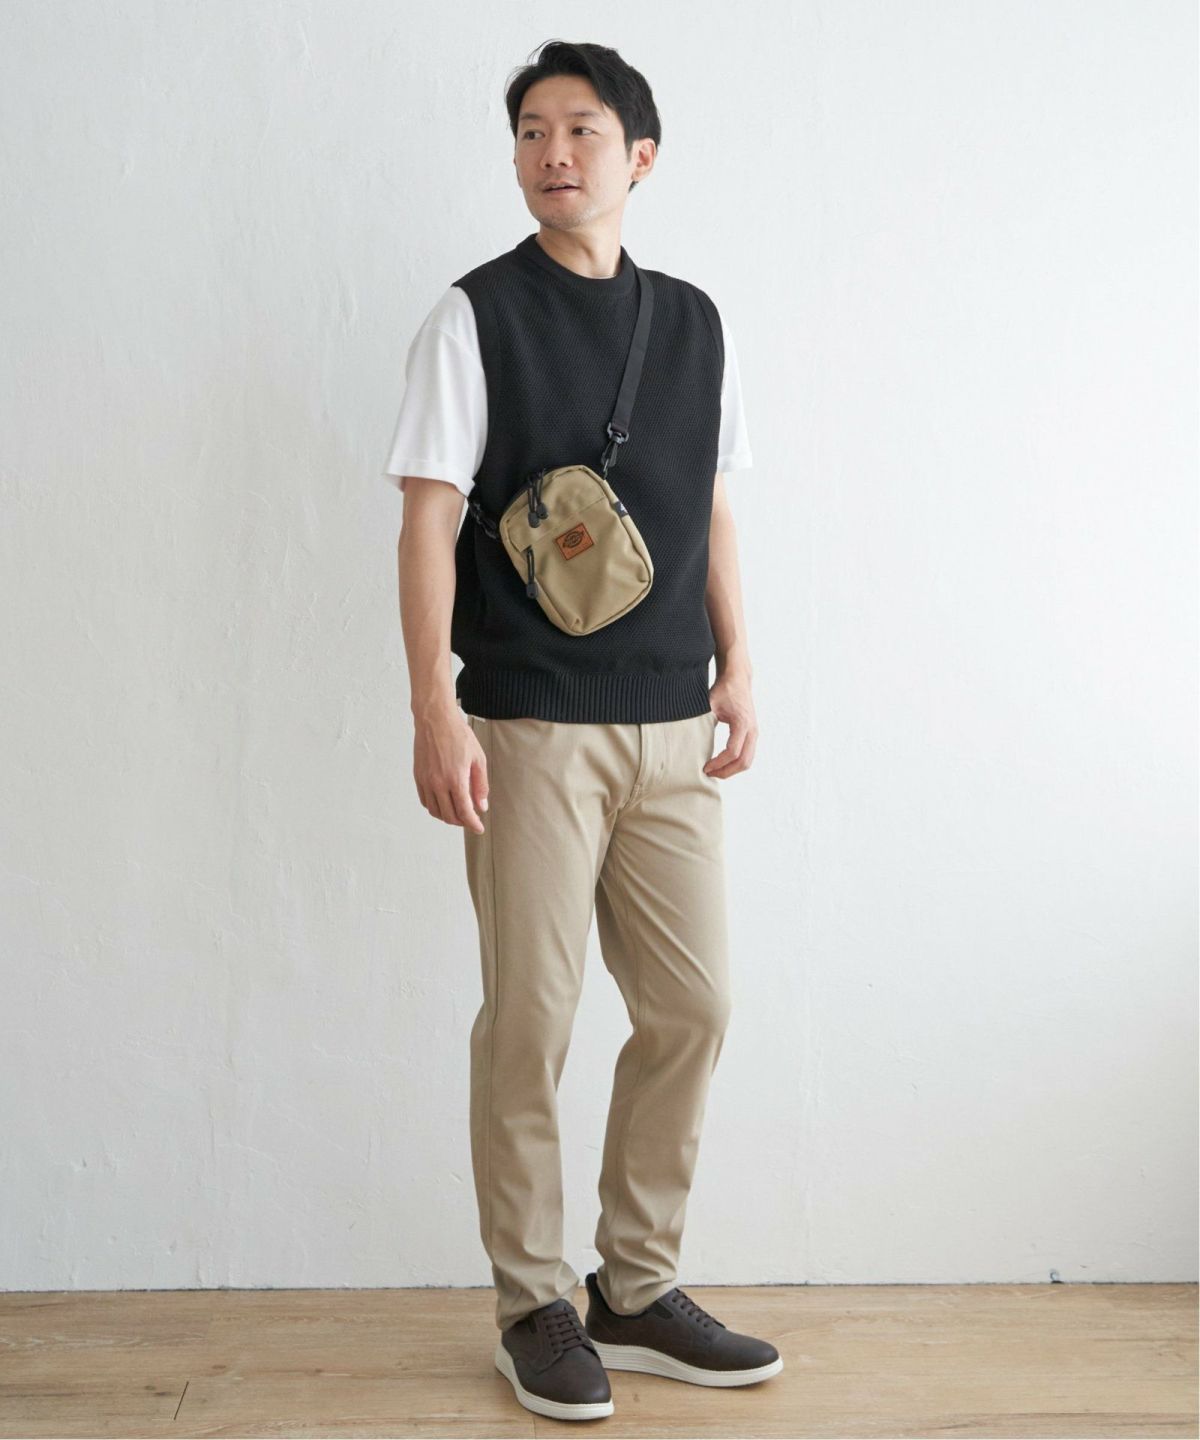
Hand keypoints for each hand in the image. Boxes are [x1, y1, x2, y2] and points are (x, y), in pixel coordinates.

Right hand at [413, 706, 488, 831]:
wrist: (435, 719)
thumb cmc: (458, 735)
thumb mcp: (478, 758)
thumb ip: (480, 785)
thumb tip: (481, 806)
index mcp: (455, 778)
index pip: (464, 811)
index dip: (473, 824)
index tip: (479, 828)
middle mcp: (438, 783)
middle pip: (449, 815)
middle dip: (462, 822)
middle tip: (471, 820)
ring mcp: (426, 781)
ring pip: (435, 811)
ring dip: (448, 817)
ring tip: (458, 813)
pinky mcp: (418, 776)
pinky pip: (425, 801)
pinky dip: (435, 807)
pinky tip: (444, 803)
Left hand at [704, 673, 756, 778]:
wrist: (738, 680)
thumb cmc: (724, 690)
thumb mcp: (710, 704)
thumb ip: (702, 721)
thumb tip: (687, 738)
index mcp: (742, 723)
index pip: (732, 752)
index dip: (719, 763)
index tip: (705, 767)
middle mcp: (752, 730)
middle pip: (744, 762)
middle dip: (726, 772)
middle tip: (709, 774)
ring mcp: (754, 733)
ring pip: (748, 761)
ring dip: (732, 770)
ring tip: (714, 771)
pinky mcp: (752, 734)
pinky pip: (748, 756)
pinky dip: (736, 764)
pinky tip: (721, 764)